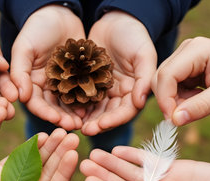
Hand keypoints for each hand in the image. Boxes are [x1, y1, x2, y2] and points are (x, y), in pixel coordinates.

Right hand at [0, 128, 78, 180]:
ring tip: (60, 132)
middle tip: (71, 135)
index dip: (65, 170)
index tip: (74, 153)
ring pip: (35, 162)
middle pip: (48, 171)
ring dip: (48, 147)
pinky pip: (17, 158)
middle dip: (60, 153)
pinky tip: (41, 137)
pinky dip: (28, 147)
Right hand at [10, 5, 85, 130]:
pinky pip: (82, 92)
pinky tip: (95, 108)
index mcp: (30, 82)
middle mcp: (45, 87)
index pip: (35, 103)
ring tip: (85, 122)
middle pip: (53, 107)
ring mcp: (62, 83)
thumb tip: (19, 97)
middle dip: (62, 118)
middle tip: (74, 126)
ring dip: (75, 114)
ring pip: (68, 104)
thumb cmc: (37, 28)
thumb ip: (19, 71)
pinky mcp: (77, 78)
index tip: (56, 120)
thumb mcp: (24, 47)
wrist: (59, 14)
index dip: (45, 112)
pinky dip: (87, 101)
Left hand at [83, 11, 156, 135]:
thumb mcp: (144, 54)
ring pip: (94, 109)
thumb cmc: (134, 35)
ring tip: (73, 124)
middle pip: (108, 114)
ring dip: (85, 118)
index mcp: (134, 91)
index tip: (102, 125)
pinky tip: (65, 109)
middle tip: (85, 130)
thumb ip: (144, 79)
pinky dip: (75, 104)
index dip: (115, 120)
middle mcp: (119, 94)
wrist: (115, 20)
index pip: (126, 111)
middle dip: (97, 123)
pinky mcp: (89, 82)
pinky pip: (81, 95)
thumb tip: (139, 102)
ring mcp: (103, 89)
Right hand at [154, 37, 209, 125]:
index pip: (167, 75)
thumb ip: (201, 107)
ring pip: (163, 84)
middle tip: (182, 118)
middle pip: (160, 78)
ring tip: (195, 107)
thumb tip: (175, 120)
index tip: (172, 120)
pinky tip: (196, 101)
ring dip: (174, 101)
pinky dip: (179, 100)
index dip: (165, 99)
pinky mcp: (185, 69)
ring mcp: (184, 59)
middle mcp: (186, 50)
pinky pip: (172, 87)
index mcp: (196, 50)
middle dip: (168, 101)